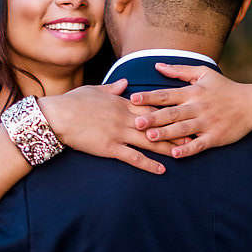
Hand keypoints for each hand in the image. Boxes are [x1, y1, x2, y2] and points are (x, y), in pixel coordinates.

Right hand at [38, 79, 174, 173]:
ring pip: (149, 141)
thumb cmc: (73, 102)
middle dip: (176, 129)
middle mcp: (125, 117)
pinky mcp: (110, 148)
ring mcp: (118, 133)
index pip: (151, 106)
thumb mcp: (95, 90)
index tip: (184, 113)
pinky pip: (133, 157)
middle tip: (195, 133)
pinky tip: (161, 169)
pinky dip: (148, 163)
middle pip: (157, 124)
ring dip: (169, 147)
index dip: (169, 111)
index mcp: (122, 103)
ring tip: (185, 152)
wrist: (56, 116)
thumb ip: (113, 88)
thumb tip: (125, 82)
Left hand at [129, 64, 251, 158]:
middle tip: (136, 123)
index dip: (149, 97)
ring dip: (166, 134)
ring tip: (150, 138)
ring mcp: (207, 123)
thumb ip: (180, 70)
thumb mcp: (204, 73)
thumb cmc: (225, 88)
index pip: (167, 94)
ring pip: (183, 129)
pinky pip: (199, 144)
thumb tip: (157, 65)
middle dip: (154, 118)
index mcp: (193, 92)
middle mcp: (198, 107)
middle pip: (172, 113)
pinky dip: (187, 149)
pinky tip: (175, 154)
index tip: (133, 99)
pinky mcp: (216, 137)